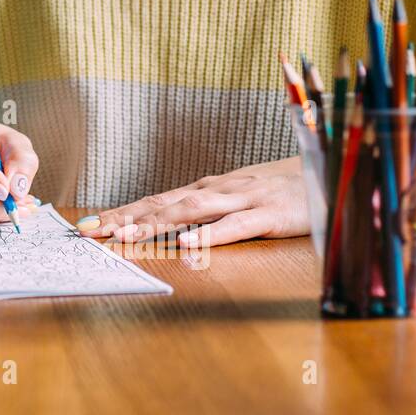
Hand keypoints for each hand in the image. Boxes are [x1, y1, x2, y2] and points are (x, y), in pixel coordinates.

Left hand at [78, 156, 308, 246]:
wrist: (327, 170)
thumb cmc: (277, 189)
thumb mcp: (235, 198)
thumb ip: (204, 211)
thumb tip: (166, 225)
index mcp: (205, 189)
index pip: (154, 201)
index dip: (120, 212)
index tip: (88, 224)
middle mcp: (215, 190)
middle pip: (162, 204)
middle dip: (124, 218)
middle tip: (90, 231)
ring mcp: (241, 199)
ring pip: (191, 212)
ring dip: (156, 224)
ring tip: (126, 237)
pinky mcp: (268, 215)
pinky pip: (236, 226)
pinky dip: (211, 235)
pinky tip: (190, 244)